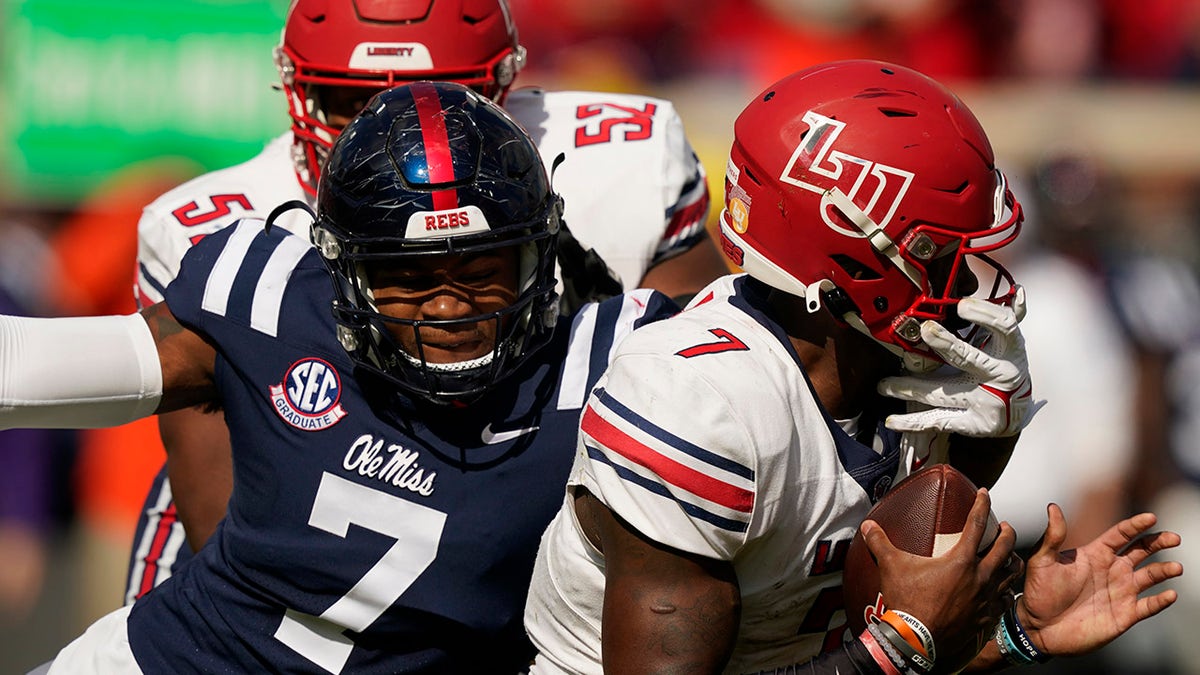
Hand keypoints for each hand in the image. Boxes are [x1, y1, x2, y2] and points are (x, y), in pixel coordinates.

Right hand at [862, 488, 1020, 672]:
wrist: (916, 640)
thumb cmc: (907, 601)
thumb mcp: (891, 567)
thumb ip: (880, 543)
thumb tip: (868, 526)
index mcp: (961, 560)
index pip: (976, 524)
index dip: (981, 504)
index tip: (984, 492)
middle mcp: (980, 577)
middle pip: (1004, 547)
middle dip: (1007, 532)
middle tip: (1003, 526)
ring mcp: (985, 599)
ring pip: (1011, 575)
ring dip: (1012, 561)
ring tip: (1010, 556)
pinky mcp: (985, 618)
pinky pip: (1004, 601)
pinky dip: (1005, 592)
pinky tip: (1003, 591)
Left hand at [879, 288, 1040, 436]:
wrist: (1016, 414)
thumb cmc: (1005, 369)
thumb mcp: (1010, 346)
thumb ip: (1009, 319)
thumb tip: (1018, 291)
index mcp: (1011, 351)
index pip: (1003, 327)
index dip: (984, 315)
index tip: (962, 305)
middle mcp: (1000, 376)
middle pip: (969, 358)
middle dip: (946, 344)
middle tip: (925, 330)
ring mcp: (986, 402)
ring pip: (942, 393)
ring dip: (909, 387)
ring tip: (883, 384)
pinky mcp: (974, 423)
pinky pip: (938, 421)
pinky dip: (913, 422)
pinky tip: (891, 420)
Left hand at [1018, 504, 1181, 656]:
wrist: (1039, 627)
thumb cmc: (1039, 591)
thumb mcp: (1042, 561)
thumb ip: (1052, 536)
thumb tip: (1052, 506)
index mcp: (1096, 554)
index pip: (1121, 535)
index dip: (1136, 525)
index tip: (1151, 517)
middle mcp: (1112, 570)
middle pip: (1142, 551)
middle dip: (1159, 542)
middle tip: (1174, 537)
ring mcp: (1121, 592)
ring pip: (1150, 576)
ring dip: (1164, 570)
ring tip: (1175, 567)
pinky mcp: (1125, 614)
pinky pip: (1149, 606)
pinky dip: (1161, 601)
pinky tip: (1170, 594)